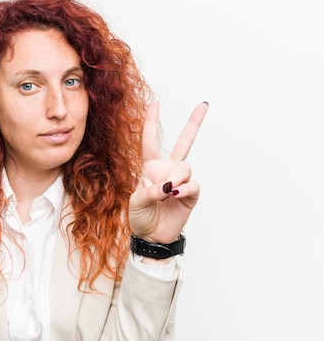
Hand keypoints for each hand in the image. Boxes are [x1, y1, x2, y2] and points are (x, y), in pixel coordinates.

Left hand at [128, 101, 207, 243]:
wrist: (152, 236)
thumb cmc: (140, 217)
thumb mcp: (136, 202)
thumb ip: (149, 191)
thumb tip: (168, 186)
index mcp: (150, 167)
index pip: (151, 142)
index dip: (152, 123)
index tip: (154, 104)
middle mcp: (167, 170)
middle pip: (183, 143)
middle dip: (194, 123)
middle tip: (204, 105)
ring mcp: (181, 181)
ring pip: (185, 166)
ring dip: (175, 177)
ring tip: (167, 192)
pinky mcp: (190, 194)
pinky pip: (192, 184)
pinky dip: (184, 188)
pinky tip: (176, 194)